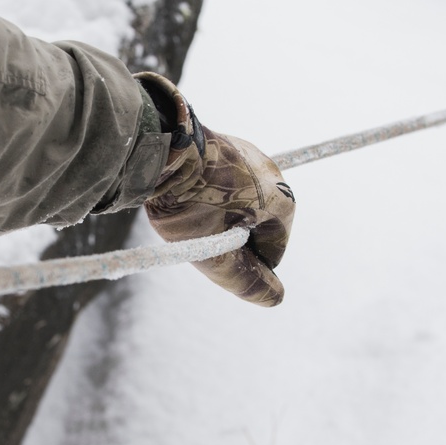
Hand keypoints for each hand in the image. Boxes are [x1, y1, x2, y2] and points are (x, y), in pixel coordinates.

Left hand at [138, 73, 294, 306]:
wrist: (162, 147)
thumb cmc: (190, 204)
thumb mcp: (216, 253)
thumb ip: (245, 280)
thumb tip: (276, 300)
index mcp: (283, 202)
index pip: (273, 250)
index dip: (247, 264)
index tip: (217, 258)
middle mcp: (276, 176)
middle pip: (259, 224)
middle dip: (234, 237)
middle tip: (200, 235)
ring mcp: (252, 156)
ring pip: (244, 201)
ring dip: (223, 214)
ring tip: (191, 213)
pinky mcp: (229, 145)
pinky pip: (228, 180)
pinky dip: (213, 192)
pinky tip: (188, 192)